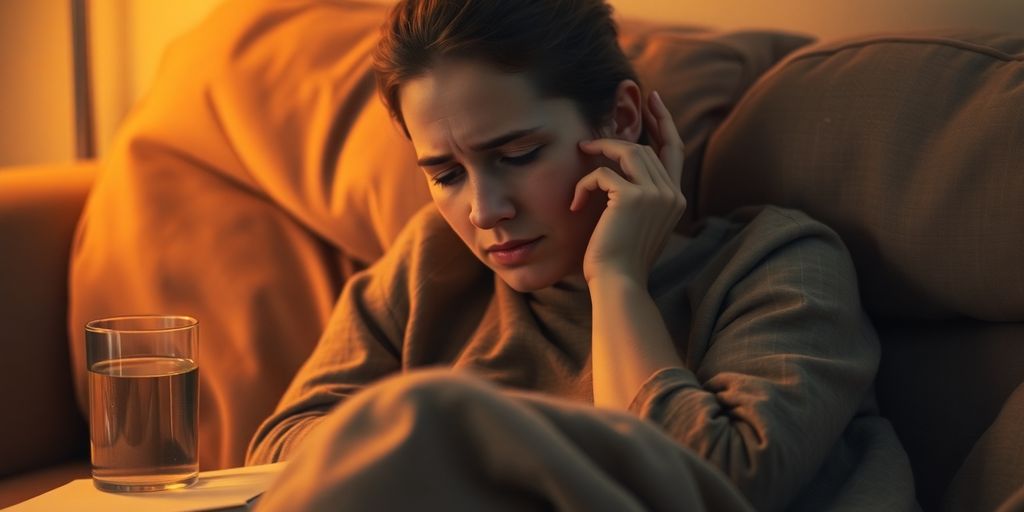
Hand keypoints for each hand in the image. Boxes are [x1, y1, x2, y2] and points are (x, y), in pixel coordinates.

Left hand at [570, 90, 686, 284]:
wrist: (617, 282)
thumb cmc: (618, 260)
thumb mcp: (636, 225)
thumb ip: (638, 198)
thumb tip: (619, 174)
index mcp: (676, 200)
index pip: (674, 150)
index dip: (664, 122)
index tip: (652, 100)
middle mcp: (672, 194)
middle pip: (645, 148)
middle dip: (614, 142)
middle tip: (588, 142)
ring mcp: (656, 194)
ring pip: (627, 152)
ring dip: (598, 154)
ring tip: (580, 162)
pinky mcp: (632, 197)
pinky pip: (602, 174)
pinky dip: (584, 186)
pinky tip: (575, 205)